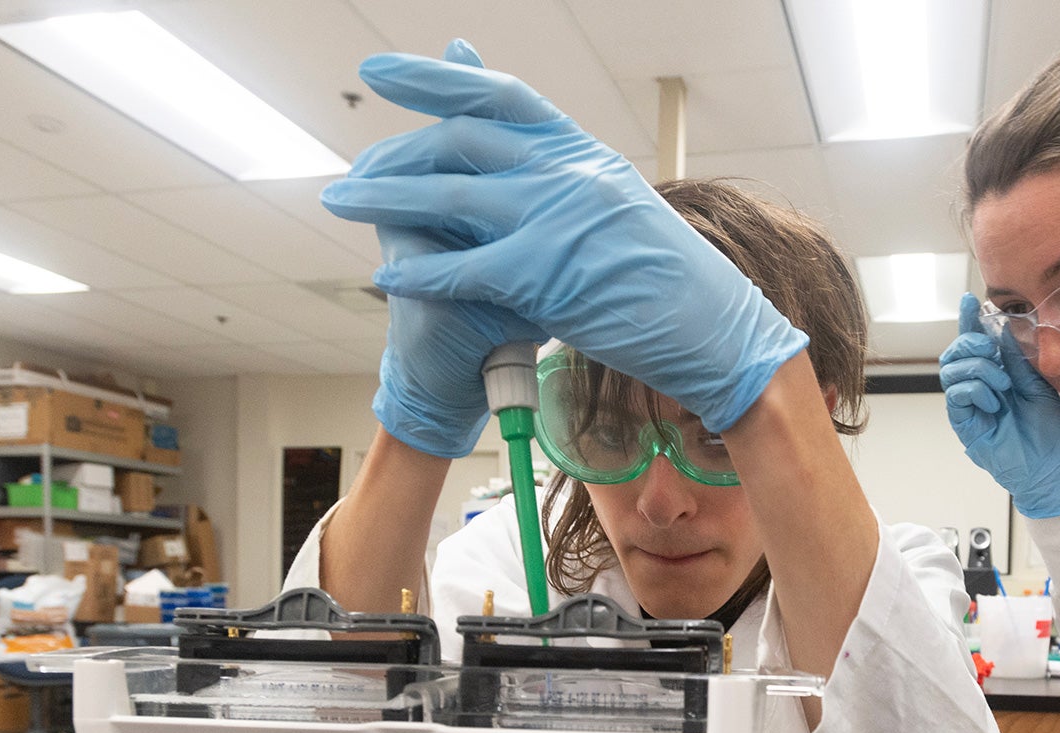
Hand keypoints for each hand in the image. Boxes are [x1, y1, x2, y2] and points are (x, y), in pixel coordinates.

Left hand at [321, 45, 806, 432]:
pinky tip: (386, 272)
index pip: (500, 97)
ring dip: (385, 198)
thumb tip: (536, 167)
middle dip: (396, 149)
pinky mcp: (545, 274)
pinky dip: (419, 269)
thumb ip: (571, 182)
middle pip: (461, 140)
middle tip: (353, 164)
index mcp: (585, 152)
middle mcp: (568, 171)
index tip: (386, 73)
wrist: (719, 333)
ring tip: (340, 200)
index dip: (437, 78)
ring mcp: (556, 218)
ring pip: (448, 194)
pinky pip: (462, 266)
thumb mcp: (622, 211)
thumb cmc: (677, 285)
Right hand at [938, 293, 1059, 517]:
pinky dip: (974, 389)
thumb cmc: (1052, 431)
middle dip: (970, 343)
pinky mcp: (967, 426)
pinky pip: (956, 397)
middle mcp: (980, 389)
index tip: (971, 301)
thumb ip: (1018, 358)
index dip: (970, 322)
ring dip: (977, 368)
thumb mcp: (1038, 383)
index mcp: (998, 376)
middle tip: (991, 350)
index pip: (977, 344)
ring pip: (951, 371)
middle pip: (955, 354)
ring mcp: (971, 408)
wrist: (1057, 466)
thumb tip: (1003, 328)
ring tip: (1002, 384)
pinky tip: (994, 401)